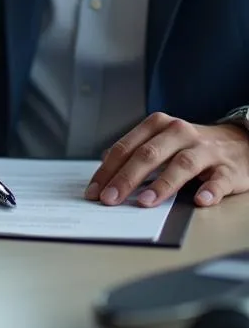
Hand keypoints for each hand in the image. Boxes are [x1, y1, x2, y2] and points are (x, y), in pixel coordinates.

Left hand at [85, 112, 248, 207]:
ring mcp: (205, 150)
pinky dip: (210, 190)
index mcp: (158, 125)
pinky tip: (200, 200)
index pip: (126, 148)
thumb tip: (106, 167)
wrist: (240, 142)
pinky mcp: (229, 168)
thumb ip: (135, 151)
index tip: (94, 191)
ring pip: (180, 165)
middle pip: (148, 155)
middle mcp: (179, 132)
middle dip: (126, 178)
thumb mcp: (161, 141)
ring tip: (144, 201)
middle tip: (110, 199)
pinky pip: (219, 180)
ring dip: (161, 184)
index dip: (108, 170)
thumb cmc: (191, 146)